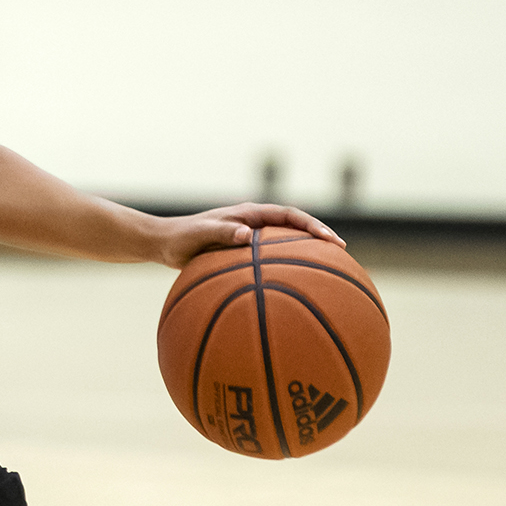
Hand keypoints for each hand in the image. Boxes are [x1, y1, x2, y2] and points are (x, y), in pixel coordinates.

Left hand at [154, 203, 345, 268]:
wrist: (163, 243)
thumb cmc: (180, 238)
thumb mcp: (199, 234)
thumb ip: (222, 232)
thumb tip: (247, 234)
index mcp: (249, 214)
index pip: (290, 215)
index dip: (313, 226)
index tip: (331, 240)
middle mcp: (253, 223)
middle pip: (295, 228)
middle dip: (319, 238)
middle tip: (343, 254)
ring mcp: (250, 237)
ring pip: (285, 245)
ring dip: (305, 255)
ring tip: (328, 273)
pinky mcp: (243, 253)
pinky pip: (270, 261)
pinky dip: (284, 271)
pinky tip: (292, 292)